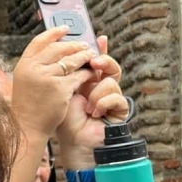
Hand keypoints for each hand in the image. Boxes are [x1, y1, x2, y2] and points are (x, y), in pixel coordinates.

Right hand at [11, 26, 96, 139]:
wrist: (28, 127)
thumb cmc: (28, 106)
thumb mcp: (25, 81)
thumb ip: (36, 66)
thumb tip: (54, 49)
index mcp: (23, 65)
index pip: (39, 41)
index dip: (53, 33)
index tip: (65, 29)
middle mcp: (33, 68)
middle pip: (58, 48)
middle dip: (73, 45)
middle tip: (84, 45)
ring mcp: (47, 77)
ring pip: (71, 60)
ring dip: (83, 57)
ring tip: (91, 56)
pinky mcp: (60, 88)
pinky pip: (78, 75)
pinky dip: (86, 73)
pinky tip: (91, 73)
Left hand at [56, 35, 125, 167]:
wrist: (73, 143)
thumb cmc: (64, 120)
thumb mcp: (62, 92)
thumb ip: (67, 75)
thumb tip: (65, 53)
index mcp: (87, 82)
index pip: (96, 61)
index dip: (99, 49)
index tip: (100, 37)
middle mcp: (101, 87)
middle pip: (110, 66)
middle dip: (102, 61)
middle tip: (93, 62)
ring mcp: (111, 98)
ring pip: (110, 81)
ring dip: (95, 93)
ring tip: (86, 106)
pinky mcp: (119, 110)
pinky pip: (116, 97)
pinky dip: (102, 104)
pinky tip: (93, 113)